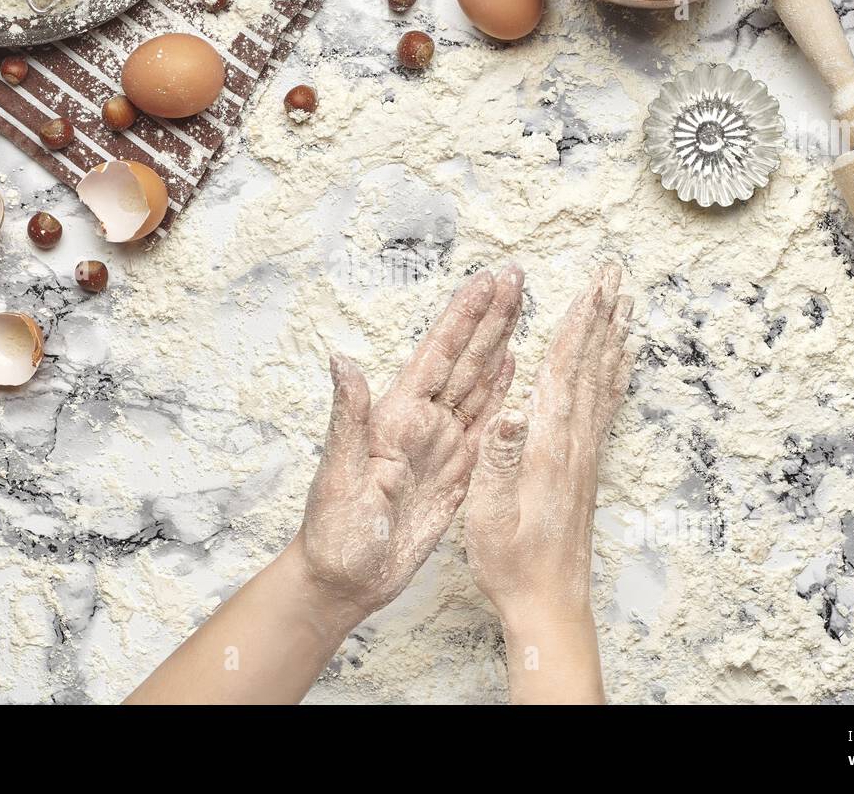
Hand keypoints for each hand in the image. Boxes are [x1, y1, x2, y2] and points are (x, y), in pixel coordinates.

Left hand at [292, 264, 523, 617]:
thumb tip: (341, 361)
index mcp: (396, 416)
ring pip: (477, 383)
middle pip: (464, 358)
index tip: (488, 280)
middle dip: (490, 316)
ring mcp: (440, 445)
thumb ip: (348, 417)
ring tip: (520, 305)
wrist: (344, 579)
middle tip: (515, 274)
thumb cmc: (333, 532)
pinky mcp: (456, 471)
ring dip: (499, 343)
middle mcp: (421, 422)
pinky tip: (512, 365)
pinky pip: (484, 424)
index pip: (437, 355)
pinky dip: (501, 393)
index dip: (464, 316)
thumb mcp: (338, 475)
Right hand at [465, 263, 632, 628]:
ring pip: (602, 383)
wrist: (549, 603)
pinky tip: (622, 361)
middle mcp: (574, 444)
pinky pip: (605, 408)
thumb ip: (498, 460)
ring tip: (626, 302)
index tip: (590, 285)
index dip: (577, 325)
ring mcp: (584, 455)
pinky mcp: (585, 468)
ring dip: (612, 338)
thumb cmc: (511, 563)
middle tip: (615, 274)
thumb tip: (510, 408)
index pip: (564, 372)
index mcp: (547, 447)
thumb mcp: (488, 513)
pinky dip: (615, 376)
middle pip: (590, 366)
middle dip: (601, 316)